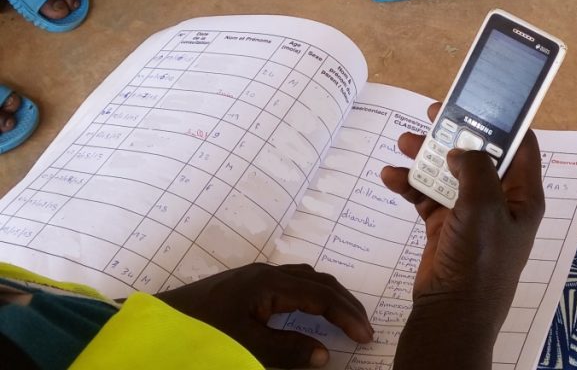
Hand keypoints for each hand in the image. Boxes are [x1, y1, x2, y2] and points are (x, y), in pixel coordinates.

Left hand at [157, 263, 372, 367]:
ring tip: (346, 318)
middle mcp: (268, 272)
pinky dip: (312, 295)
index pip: (320, 295)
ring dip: (330, 297)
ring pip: (307, 278)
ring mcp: (258, 276)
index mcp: (270, 283)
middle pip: (319, 281)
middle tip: (364, 328)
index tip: (366, 336)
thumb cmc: (201, 331)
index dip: (346, 315)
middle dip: (345, 303)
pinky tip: (312, 310)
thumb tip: (325, 354)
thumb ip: (286, 349)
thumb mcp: (244, 346)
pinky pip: (293, 283)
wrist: (161, 320)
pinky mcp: (249, 284)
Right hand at [381, 103, 543, 368]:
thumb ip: (475, 168)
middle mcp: (498, 201)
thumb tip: (461, 150)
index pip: (521, 147)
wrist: (451, 312)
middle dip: (455, 135)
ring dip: (426, 158)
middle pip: (478, 156)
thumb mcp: (484, 206)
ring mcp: (469, 213)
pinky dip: (410, 185)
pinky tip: (391, 176)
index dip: (502, 123)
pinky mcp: (444, 225)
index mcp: (521, 195)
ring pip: (448, 173)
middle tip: (433, 114)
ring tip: (403, 143)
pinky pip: (427, 196)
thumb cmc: (479, 258)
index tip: (477, 102)